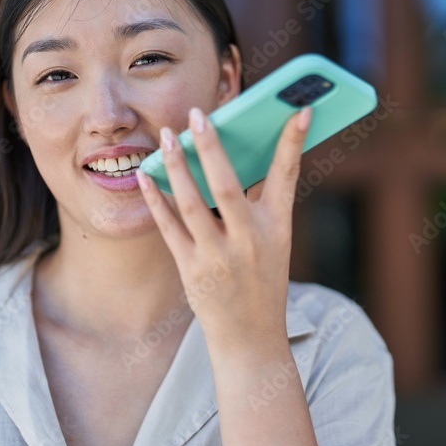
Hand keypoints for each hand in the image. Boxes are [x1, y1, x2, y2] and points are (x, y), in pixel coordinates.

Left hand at [135, 105, 311, 351]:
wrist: (250, 336)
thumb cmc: (262, 277)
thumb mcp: (277, 239)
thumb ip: (261, 199)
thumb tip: (235, 151)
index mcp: (277, 227)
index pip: (287, 175)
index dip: (292, 142)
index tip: (299, 108)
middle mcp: (249, 241)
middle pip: (227, 186)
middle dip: (212, 147)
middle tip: (197, 114)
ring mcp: (218, 257)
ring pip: (192, 203)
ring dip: (177, 166)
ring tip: (168, 136)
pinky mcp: (192, 270)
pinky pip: (169, 227)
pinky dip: (156, 199)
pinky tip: (145, 175)